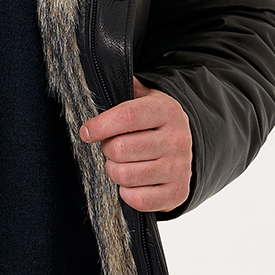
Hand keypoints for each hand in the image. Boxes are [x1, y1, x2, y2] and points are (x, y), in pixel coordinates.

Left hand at [79, 77, 191, 212]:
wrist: (189, 149)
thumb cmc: (155, 123)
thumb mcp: (146, 99)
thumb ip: (125, 88)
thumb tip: (100, 75)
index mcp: (167, 111)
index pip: (125, 117)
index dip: (99, 126)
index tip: (86, 131)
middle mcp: (177, 139)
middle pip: (120, 149)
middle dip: (107, 149)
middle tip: (110, 147)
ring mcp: (179, 168)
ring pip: (125, 175)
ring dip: (114, 171)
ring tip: (120, 163)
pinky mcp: (178, 193)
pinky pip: (137, 199)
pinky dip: (127, 192)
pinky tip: (132, 181)